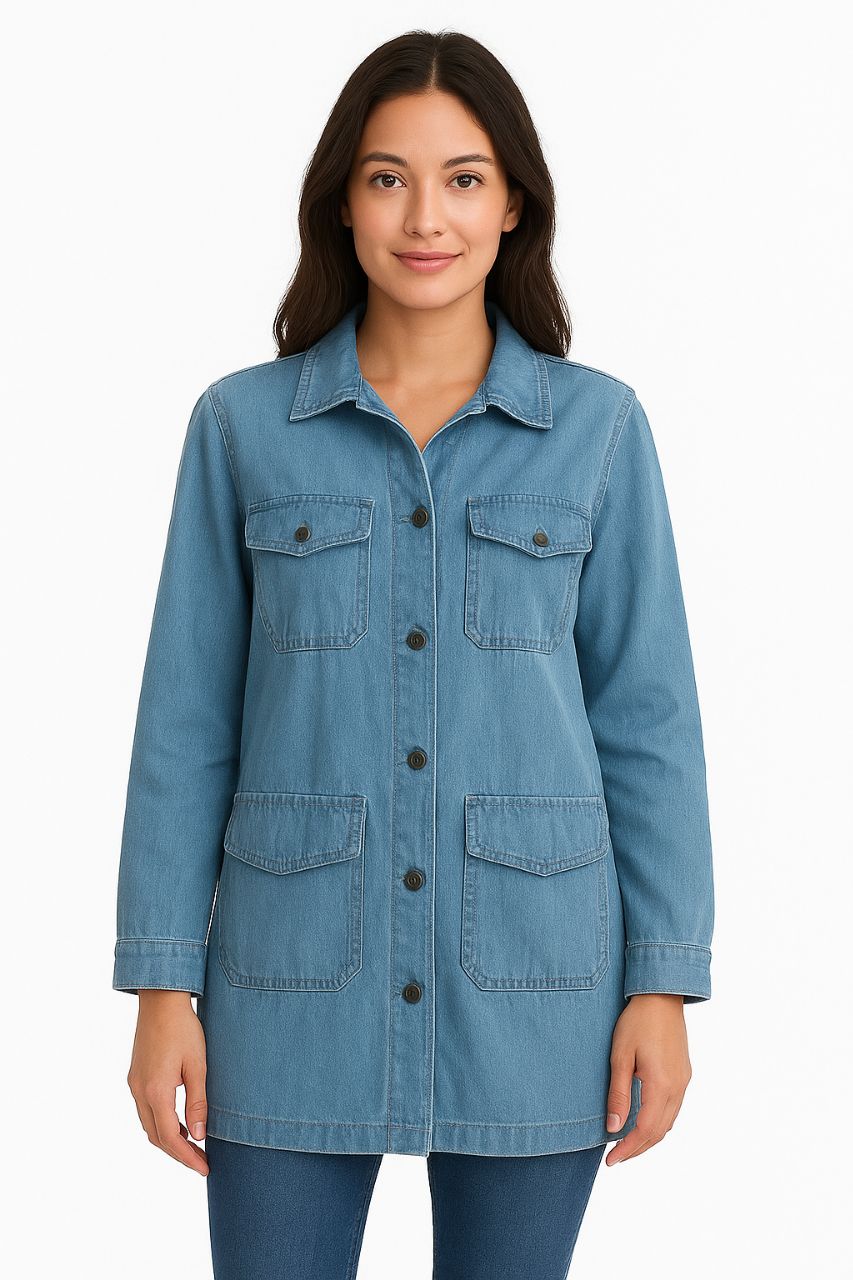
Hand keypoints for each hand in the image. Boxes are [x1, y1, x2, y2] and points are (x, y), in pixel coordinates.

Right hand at [126, 990, 208, 1175]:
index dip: (187, 1157)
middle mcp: (139, 1091)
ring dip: (169, 1139)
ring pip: (148, 1124)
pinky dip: (162, 1123)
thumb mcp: (197, 1065)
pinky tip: (179, 1122)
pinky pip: (146, 1110)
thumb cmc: (183, 1028)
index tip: (204, 1168)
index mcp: (155, 1091)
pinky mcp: (135, 1076)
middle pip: (156, 1136)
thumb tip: (199, 1136)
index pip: (170, 1137)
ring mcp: (134, 1083)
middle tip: (202, 1163)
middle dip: (178, 1153)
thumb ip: (197, 1102)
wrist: (161, 1000)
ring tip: (193, 1147)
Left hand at [603, 993, 690, 1166]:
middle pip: (659, 1132)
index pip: (645, 1131)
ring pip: (669, 1122)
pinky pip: (673, 1109)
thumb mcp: (620, 1057)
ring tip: (627, 1144)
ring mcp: (684, 1081)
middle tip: (616, 1158)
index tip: (611, 1160)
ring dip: (649, 1138)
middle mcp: (678, 1088)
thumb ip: (619, 1095)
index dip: (627, 1149)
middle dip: (638, 1149)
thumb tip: (614, 1129)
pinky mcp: (684, 1074)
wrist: (661, 996)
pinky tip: (644, 1121)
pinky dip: (658, 1122)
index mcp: (662, 1086)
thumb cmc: (637, 1022)